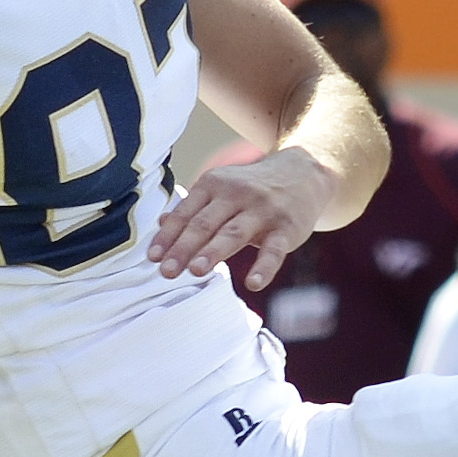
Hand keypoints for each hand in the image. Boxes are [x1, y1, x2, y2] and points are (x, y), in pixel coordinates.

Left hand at [148, 144, 335, 287]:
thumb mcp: (223, 189)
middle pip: (205, 224)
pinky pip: (274, 250)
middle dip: (184, 248)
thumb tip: (162, 224)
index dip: (168, 236)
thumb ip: (195, 208)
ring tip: (196, 272)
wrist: (304, 173)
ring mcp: (263, 210)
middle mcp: (237, 194)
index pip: (186, 213)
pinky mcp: (287, 227)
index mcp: (215, 184)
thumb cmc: (254, 189)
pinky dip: (264, 267)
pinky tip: (253, 283)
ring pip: (234, 233)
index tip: (153, 258)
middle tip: (167, 272)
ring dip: (213, 253)